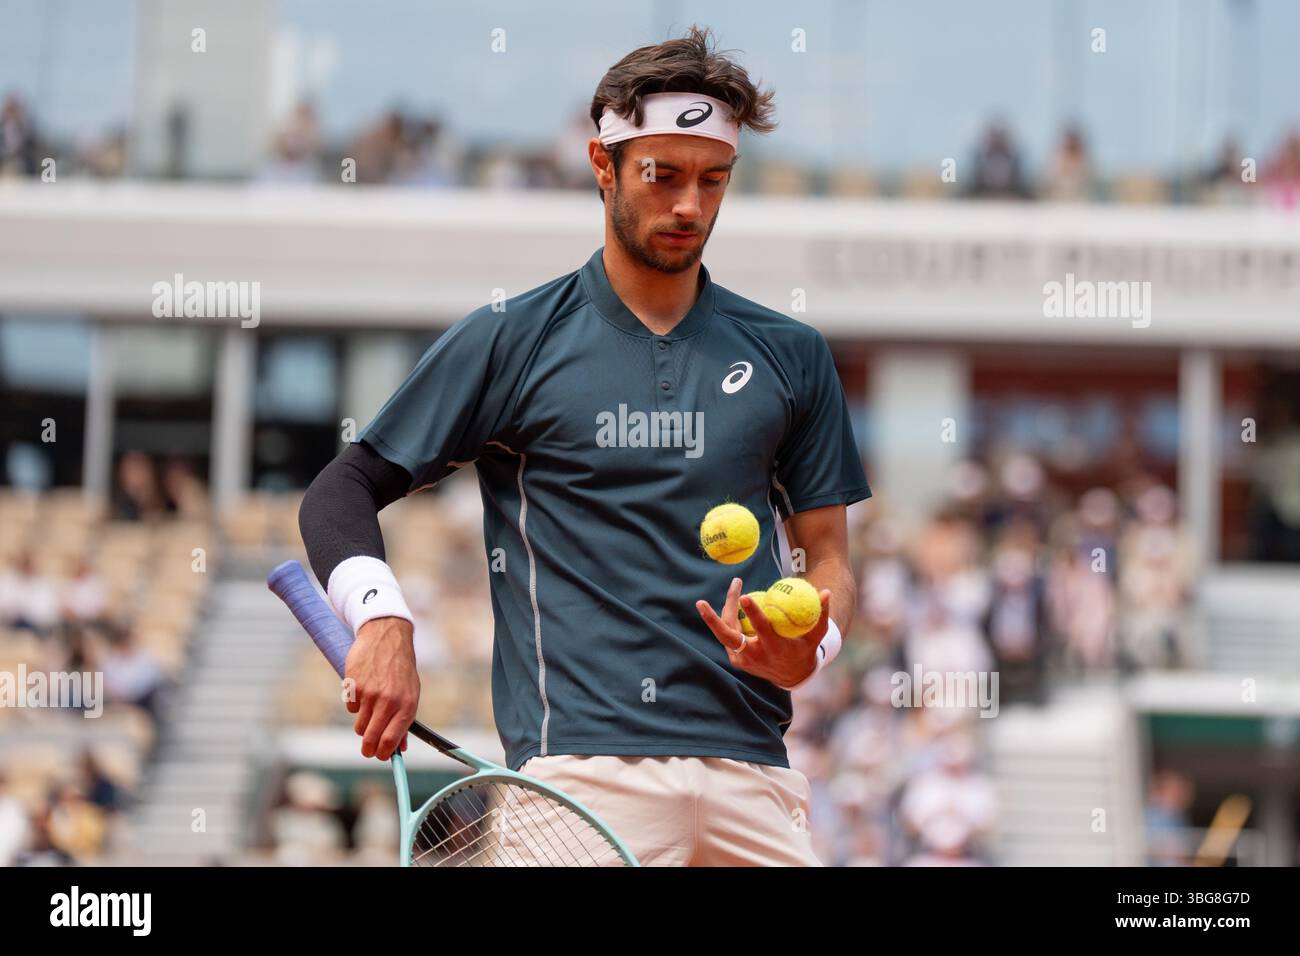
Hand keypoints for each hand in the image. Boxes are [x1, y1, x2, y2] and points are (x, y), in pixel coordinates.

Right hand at [346, 616, 419, 759]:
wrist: (387, 637)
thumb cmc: (401, 669)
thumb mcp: (410, 693)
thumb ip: (405, 721)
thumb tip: (401, 748)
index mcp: (406, 705)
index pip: (391, 740)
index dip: (383, 753)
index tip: (380, 756)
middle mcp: (388, 701)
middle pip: (371, 738)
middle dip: (368, 749)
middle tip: (367, 750)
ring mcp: (369, 694)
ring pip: (359, 726)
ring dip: (363, 724)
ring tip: (370, 708)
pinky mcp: (353, 686)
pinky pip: (351, 708)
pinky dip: (355, 705)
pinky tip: (363, 689)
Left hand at [695, 577, 829, 688]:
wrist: (791, 676)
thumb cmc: (804, 650)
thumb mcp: (815, 636)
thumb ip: (821, 615)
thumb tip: (825, 592)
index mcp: (773, 648)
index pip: (760, 628)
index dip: (752, 611)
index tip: (744, 595)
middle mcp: (754, 655)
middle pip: (727, 636)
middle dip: (711, 620)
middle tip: (699, 602)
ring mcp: (742, 659)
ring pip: (725, 632)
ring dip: (725, 610)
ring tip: (736, 586)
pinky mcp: (736, 659)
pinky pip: (729, 636)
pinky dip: (729, 620)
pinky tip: (735, 603)